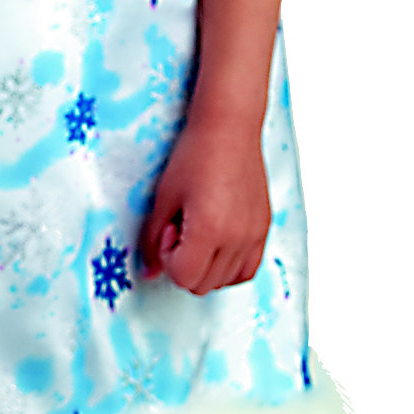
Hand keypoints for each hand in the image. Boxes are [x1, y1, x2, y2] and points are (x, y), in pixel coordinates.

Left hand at [136, 115, 271, 294]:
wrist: (229, 127)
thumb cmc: (193, 155)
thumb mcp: (164, 198)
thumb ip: (152, 240)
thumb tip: (149, 274)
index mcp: (209, 230)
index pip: (185, 278)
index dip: (168, 259)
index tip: (169, 228)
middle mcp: (237, 238)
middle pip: (204, 285)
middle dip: (184, 265)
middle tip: (180, 230)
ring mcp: (254, 235)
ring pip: (225, 281)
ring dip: (206, 267)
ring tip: (199, 233)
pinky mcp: (263, 228)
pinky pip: (248, 269)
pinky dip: (229, 266)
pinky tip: (217, 241)